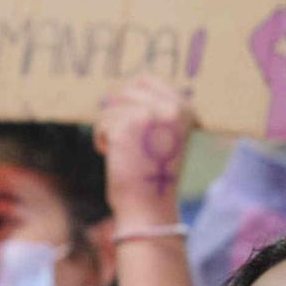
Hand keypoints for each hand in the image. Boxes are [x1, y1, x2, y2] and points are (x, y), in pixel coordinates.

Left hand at [95, 77, 197, 225]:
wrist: (147, 205)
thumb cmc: (150, 173)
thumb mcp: (161, 135)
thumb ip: (153, 109)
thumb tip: (127, 86)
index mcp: (184, 108)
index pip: (146, 80)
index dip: (128, 98)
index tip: (128, 124)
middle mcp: (171, 108)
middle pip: (126, 90)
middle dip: (116, 112)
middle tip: (119, 136)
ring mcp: (150, 115)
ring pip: (112, 107)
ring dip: (108, 128)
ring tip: (119, 150)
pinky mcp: (128, 126)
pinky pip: (103, 122)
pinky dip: (101, 139)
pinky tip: (111, 155)